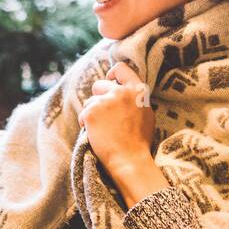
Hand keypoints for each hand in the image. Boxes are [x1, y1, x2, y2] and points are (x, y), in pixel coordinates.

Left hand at [80, 60, 156, 179]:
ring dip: (92, 113)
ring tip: (104, 130)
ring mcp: (105, 101)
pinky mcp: (91, 112)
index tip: (109, 80)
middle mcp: (121, 92)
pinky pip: (83, 114)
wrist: (130, 160)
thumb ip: (134, 98)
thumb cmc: (138, 141)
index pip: (121, 68)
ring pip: (90, 101)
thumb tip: (122, 88)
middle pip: (100, 85)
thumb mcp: (145, 113)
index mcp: (137, 90)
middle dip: (98, 98)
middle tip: (104, 116)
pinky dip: (86, 124)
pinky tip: (96, 135)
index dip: (112, 74)